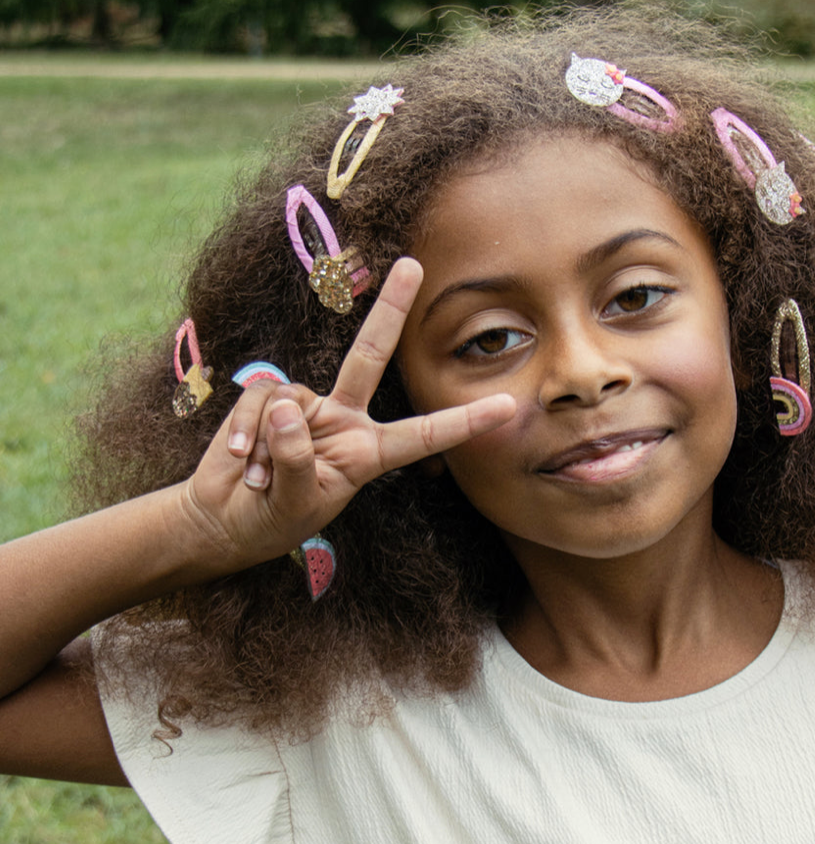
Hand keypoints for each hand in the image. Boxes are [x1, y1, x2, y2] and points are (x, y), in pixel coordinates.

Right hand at [181, 258, 515, 565]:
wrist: (223, 522)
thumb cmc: (270, 521)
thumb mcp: (294, 503)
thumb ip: (296, 458)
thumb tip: (286, 405)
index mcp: (368, 453)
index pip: (423, 434)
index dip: (463, 421)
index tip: (506, 406)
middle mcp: (344, 420)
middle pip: (371, 356)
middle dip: (389, 309)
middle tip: (411, 266)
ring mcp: (305, 406)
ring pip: (291, 402)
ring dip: (269, 449)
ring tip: (259, 483)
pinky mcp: (267, 399)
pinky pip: (259, 400)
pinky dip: (246, 434)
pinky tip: (240, 464)